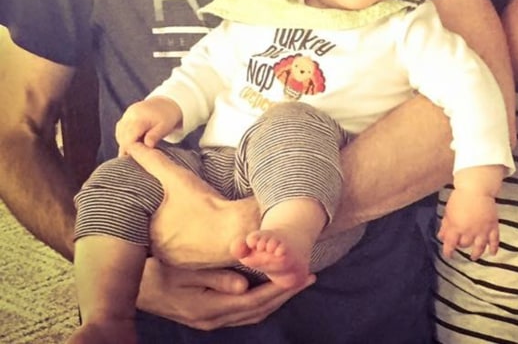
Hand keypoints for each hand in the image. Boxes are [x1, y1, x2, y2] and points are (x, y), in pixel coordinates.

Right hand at [116, 97, 181, 153]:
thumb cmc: (167, 117)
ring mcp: (127, 114)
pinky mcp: (126, 116)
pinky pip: (120, 129)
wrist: (165, 104)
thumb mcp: (165, 126)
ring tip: (134, 151)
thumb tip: (148, 145)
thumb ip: (155, 135)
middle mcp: (130, 114)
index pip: (129, 137)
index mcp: (140, 117)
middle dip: (127, 148)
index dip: (131, 149)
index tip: (137, 157)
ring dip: (124, 143)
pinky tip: (132, 144)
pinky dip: (124, 137)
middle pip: (122, 136)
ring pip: (119, 133)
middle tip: (134, 158)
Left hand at [128, 141, 261, 267]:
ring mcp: (176, 261)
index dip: (145, 208)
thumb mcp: (177, 178)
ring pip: (168, 243)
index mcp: (149, 233)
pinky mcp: (192, 266)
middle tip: (169, 205)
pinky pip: (183, 252)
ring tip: (182, 215)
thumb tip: (131, 146)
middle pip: (153, 232)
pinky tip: (195, 228)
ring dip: (172, 232)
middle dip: (158, 220)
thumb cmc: (204, 204)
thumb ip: (153, 161)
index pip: (138, 220)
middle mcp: (159, 253)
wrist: (235, 231)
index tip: (151, 199)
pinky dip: (187, 241)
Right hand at [137, 257, 313, 329]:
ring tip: (295, 281)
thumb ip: (214, 278)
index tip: (301, 275)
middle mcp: (214, 319)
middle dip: (285, 294)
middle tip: (308, 276)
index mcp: (210, 308)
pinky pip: (242, 310)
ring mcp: (210, 320)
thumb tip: (243, 286)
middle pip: (259, 309)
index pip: (255, 301)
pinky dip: (260, 300)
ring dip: (275, 298)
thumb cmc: (159, 272)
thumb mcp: (184, 272)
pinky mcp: (207, 315)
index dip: (280, 289)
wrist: (134, 286)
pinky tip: (268, 288)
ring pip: (252, 312)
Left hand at [437, 188, 499, 259]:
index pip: (450, 244)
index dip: (448, 251)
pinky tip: (492, 253)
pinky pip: (494, 240)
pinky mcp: (492, 226)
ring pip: (479, 247)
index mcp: (456, 228)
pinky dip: (494, 248)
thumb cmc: (460, 197)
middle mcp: (469, 232)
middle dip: (462, 245)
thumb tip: (441, 237)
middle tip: (461, 244)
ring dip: (476, 253)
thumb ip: (445, 226)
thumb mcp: (449, 211)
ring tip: (474, 257)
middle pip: (464, 244)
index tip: (448, 255)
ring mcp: (482, 230)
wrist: (477, 188)